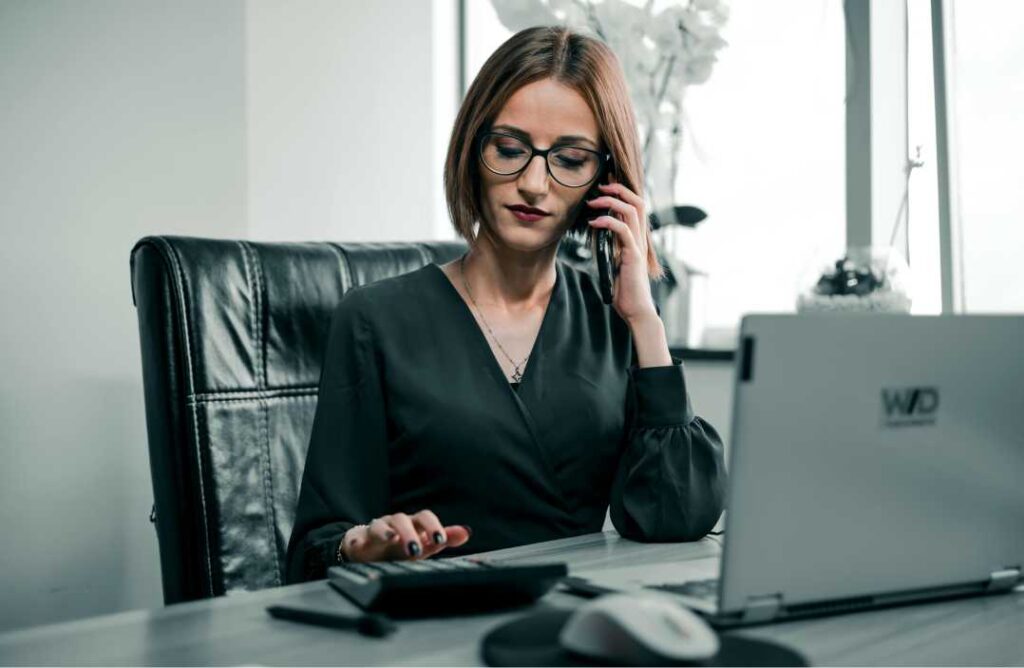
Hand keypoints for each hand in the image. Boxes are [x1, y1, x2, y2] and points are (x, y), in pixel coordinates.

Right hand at [340, 510, 471, 562]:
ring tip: (391, 540)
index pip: (424, 517)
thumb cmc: (400, 548)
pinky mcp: (358, 541)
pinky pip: (355, 538)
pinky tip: (358, 546)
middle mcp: (395, 524)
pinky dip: (356, 541)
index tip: (441, 540)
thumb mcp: (424, 546)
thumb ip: (444, 538)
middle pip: (402, 519)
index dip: (432, 526)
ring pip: (380, 525)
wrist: (370, 551)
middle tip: (416, 550)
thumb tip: (466, 532)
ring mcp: (376, 530)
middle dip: (410, 533)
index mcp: (413, 524)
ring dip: (386, 532)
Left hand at [585, 179, 658, 324]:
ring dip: (611, 202)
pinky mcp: (633, 255)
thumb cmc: (625, 288)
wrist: (636, 308)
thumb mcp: (616, 261)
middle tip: (600, 186)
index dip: (622, 193)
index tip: (604, 188)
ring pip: (632, 211)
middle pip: (637, 202)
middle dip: (619, 189)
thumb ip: (611, 246)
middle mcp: (640, 238)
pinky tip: (595, 223)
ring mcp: (638, 245)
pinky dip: (608, 221)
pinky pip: (623, 230)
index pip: (635, 206)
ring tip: (593, 202)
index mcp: (636, 238)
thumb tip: (598, 233)